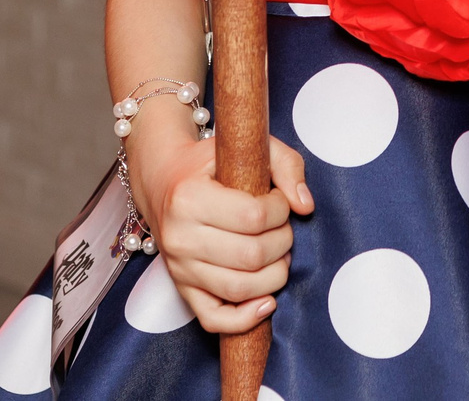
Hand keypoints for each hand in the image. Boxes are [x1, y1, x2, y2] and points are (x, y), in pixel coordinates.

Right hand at [127, 126, 313, 333]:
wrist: (164, 181)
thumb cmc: (210, 164)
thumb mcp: (247, 147)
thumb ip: (286, 164)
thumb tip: (305, 206)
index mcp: (189, 198)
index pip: (254, 217)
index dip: (281, 210)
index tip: (279, 201)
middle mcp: (179, 237)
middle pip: (251, 256)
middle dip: (282, 242)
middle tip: (282, 227)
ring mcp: (178, 268)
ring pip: (240, 289)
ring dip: (275, 276)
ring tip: (278, 255)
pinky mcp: (183, 290)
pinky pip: (214, 320)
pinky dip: (245, 319)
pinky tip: (267, 301)